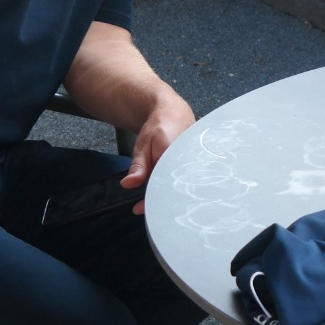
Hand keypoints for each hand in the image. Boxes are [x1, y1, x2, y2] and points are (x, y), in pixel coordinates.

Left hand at [122, 99, 195, 213]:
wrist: (175, 114)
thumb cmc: (158, 129)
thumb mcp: (143, 146)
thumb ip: (138, 166)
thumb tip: (127, 184)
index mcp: (174, 156)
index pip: (162, 184)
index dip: (151, 199)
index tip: (139, 209)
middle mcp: (188, 162)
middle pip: (174, 190)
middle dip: (160, 204)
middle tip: (142, 210)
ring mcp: (195, 165)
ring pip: (181, 188)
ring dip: (168, 198)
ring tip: (153, 206)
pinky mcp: (197, 168)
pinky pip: (186, 183)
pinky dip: (175, 190)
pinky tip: (167, 196)